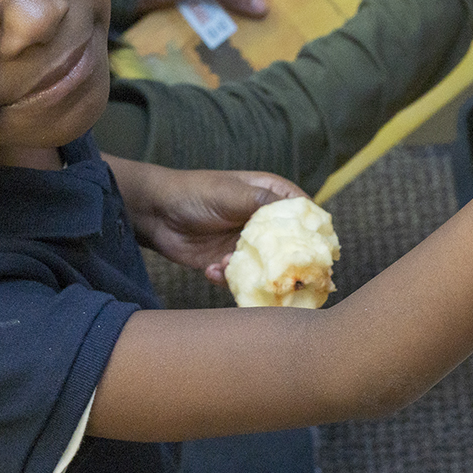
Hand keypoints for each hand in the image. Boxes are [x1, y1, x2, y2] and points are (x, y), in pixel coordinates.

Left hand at [125, 166, 305, 282]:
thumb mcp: (232, 193)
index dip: (314, 233)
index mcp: (271, 197)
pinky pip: (241, 279)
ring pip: (267, 268)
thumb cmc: (195, 192)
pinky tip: (211, 269)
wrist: (155, 213)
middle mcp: (264, 222)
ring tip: (229, 265)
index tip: (317, 252)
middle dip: (287, 262)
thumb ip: (265, 203)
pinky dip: (228, 278)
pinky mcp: (229, 263)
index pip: (305, 215)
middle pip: (290, 247)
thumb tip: (300, 213)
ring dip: (252, 272)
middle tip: (283, 275)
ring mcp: (247, 244)